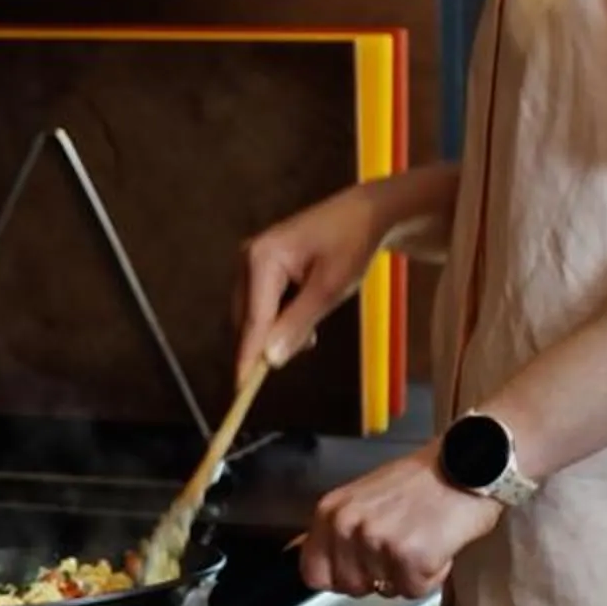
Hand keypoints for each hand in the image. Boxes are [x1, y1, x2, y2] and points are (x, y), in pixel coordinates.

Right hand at [234, 183, 385, 374]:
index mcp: (261, 259)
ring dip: (279, 329)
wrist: (366, 214)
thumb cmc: (351, 246)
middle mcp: (248, 259)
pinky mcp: (263, 266)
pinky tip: (307, 310)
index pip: (253, 321)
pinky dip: (281, 317)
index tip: (240, 391)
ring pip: (256, 316)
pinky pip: (263, 304)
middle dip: (271, 341)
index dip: (248, 358)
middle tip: (308, 344)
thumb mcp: (329, 289)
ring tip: (314, 322)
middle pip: (248, 321)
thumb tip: (270, 361)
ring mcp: (253, 262)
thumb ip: (297, 325)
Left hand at [299, 445, 502, 598]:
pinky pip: (416, 590)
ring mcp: (377, 541)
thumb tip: (308, 558)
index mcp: (330, 511)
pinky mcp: (410, 556)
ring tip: (421, 538)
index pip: (312, 572)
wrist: (466, 465)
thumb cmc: (422, 482)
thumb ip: (339, 531)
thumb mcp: (364, 500)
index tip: (361, 566)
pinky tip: (438, 544)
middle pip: (351, 587)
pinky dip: (433, 575)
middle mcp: (347, 525)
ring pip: (387, 591)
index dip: (340, 577)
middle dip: (379, 576)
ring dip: (409, 574)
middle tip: (402, 543)